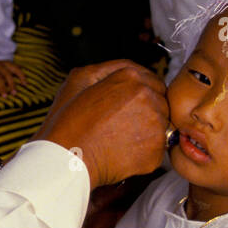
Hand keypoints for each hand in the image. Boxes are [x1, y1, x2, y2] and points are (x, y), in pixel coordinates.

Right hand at [34, 60, 168, 188]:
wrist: (67, 160)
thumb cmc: (68, 122)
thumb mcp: (78, 79)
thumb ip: (108, 68)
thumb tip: (126, 71)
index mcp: (131, 77)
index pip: (153, 80)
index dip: (141, 93)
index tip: (129, 105)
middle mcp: (148, 97)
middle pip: (160, 101)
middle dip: (146, 110)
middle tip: (122, 122)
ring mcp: (155, 124)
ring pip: (161, 124)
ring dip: (147, 129)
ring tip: (120, 137)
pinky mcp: (156, 150)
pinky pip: (157, 147)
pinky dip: (144, 150)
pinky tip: (123, 151)